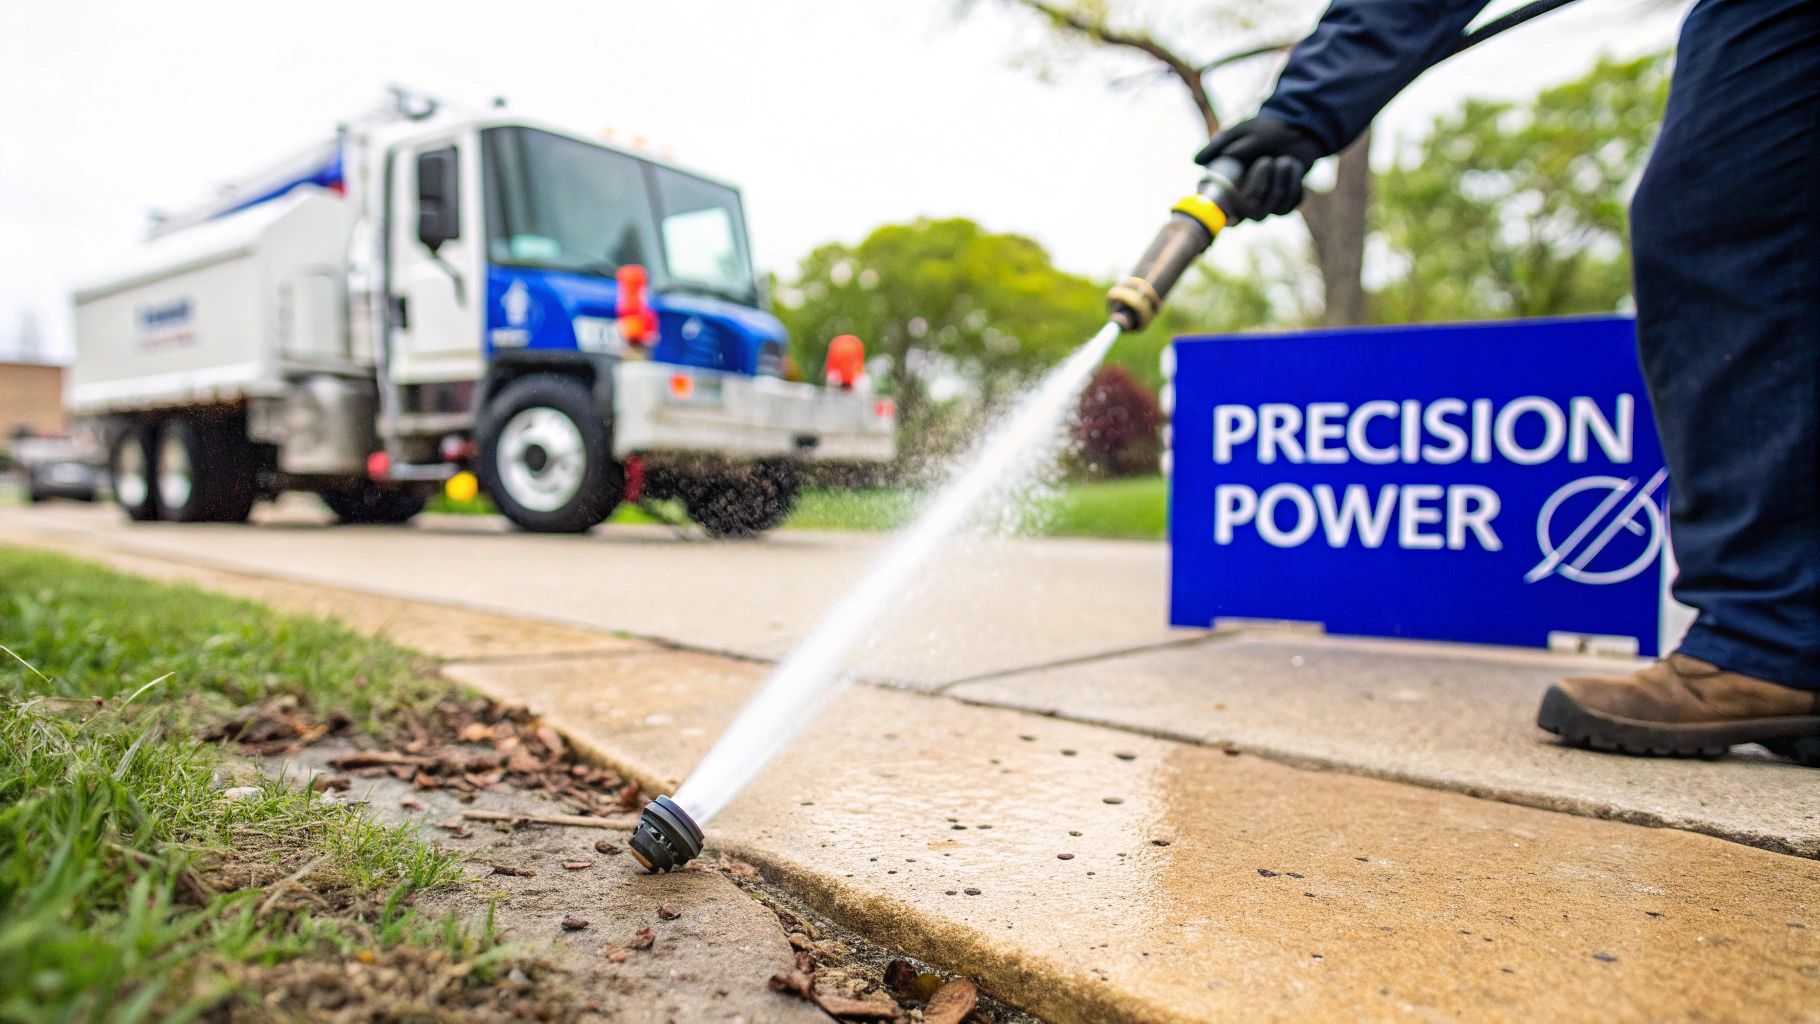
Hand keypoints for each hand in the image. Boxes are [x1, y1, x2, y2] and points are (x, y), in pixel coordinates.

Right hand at [1195, 117, 1324, 219]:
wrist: (1298, 131)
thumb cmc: (1266, 130)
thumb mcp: (1241, 133)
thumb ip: (1219, 146)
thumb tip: (1195, 160)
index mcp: (1227, 184)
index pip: (1219, 209)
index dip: (1226, 209)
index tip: (1236, 192)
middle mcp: (1242, 200)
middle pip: (1250, 212)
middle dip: (1260, 183)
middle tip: (1267, 159)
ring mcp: (1263, 205)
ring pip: (1271, 209)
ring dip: (1282, 181)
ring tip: (1285, 160)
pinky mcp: (1282, 205)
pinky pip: (1287, 207)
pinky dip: (1294, 184)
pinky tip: (1293, 168)